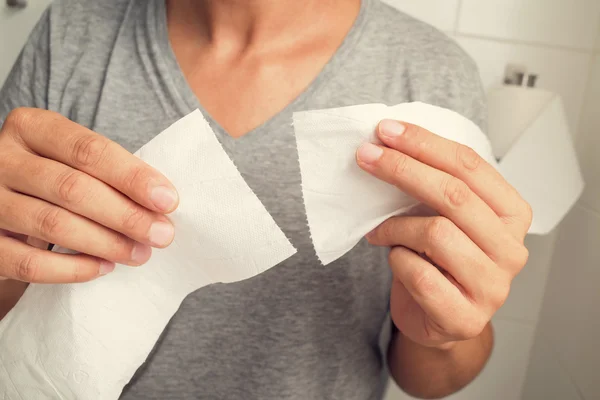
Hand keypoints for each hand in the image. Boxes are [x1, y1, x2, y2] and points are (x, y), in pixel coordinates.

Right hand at [0, 108, 178, 283]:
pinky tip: (102, 268)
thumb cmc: (52, 178)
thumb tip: (161, 205)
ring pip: (52, 224)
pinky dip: (71, 269)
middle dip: (126, 215)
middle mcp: (2, 158)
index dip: (132, 177)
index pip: (88, 150)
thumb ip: (108, 173)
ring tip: (140, 253)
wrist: (1, 200)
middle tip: (161, 235)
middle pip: (72, 188)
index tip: (168, 201)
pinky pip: (27, 262)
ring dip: (105, 243)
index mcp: (31, 127)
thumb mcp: (73, 160)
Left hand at [356, 120, 531, 348]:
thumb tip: (388, 143)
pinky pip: (420, 275)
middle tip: (366, 157)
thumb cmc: (440, 260)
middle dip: (402, 169)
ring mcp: (493, 286)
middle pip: (454, 194)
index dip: (425, 143)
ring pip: (436, 234)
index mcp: (512, 213)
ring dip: (395, 226)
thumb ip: (434, 185)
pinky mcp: (465, 317)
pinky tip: (394, 258)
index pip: (470, 165)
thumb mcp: (445, 215)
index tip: (387, 130)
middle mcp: (511, 249)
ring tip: (379, 229)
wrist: (438, 317)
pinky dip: (397, 260)